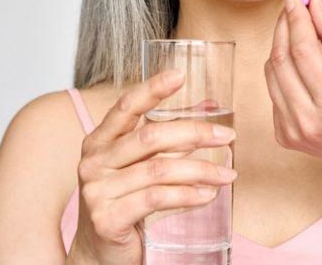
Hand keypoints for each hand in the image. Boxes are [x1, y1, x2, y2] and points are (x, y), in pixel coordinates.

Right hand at [68, 69, 237, 264]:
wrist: (98, 254)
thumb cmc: (123, 204)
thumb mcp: (139, 167)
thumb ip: (168, 140)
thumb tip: (211, 108)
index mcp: (99, 141)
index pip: (125, 107)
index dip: (152, 89)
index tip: (180, 75)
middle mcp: (94, 161)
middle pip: (150, 137)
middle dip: (195, 133)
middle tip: (227, 137)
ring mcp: (97, 190)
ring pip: (159, 170)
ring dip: (201, 170)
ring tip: (227, 174)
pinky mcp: (108, 218)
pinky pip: (156, 199)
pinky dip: (188, 195)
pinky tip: (208, 194)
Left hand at [264, 0, 321, 180]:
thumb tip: (313, 3)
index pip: (303, 50)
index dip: (297, 18)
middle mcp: (307, 120)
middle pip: (281, 59)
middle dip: (285, 25)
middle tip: (293, 4)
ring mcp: (291, 130)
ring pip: (271, 72)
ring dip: (280, 44)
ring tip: (297, 28)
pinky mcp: (282, 134)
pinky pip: (273, 89)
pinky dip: (282, 68)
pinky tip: (299, 62)